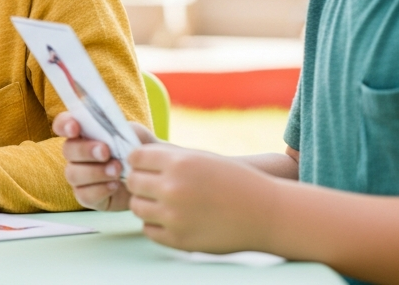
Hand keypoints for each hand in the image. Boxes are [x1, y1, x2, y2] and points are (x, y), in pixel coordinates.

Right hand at [55, 112, 158, 210]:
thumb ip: (118, 127)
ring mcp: (80, 176)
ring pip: (73, 174)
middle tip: (105, 152)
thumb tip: (105, 129)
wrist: (153, 174)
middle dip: (85, 150)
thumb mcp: (133, 132)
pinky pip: (84, 194)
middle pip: (68, 150)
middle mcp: (77, 154)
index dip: (64, 124)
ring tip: (117, 171)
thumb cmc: (139, 149)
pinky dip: (100, 190)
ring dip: (95, 172)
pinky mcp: (88, 196)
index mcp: (84, 133)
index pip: (63, 125)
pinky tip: (115, 185)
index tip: (74, 128)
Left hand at [127, 144, 279, 252]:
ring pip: (137, 207)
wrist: (267, 213)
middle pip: (133, 182)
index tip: (148, 166)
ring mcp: (174, 216)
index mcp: (179, 163)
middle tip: (156, 186)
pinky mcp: (179, 240)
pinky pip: (149, 230)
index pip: (135, 157)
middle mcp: (173, 188)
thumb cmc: (234, 181)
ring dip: (147, 204)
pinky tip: (173, 219)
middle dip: (141, 182)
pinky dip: (156, 225)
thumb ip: (167, 158)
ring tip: (165, 203)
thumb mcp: (201, 158)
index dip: (139, 161)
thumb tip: (131, 159)